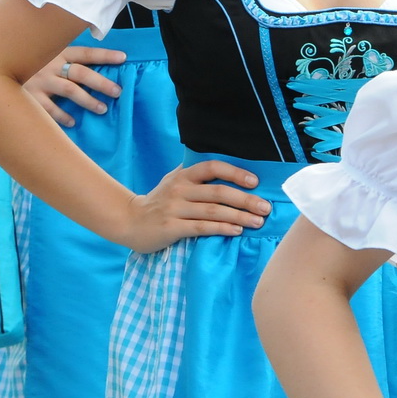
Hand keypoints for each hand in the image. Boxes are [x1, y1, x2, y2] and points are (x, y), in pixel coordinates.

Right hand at [25, 46, 127, 126]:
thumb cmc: (27, 63)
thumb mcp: (44, 55)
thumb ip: (63, 60)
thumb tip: (88, 69)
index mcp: (57, 53)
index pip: (86, 53)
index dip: (104, 55)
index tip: (123, 58)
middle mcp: (50, 65)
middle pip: (81, 73)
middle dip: (101, 82)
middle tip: (118, 91)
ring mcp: (40, 80)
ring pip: (69, 90)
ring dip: (88, 100)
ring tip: (102, 109)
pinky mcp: (30, 96)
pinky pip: (49, 108)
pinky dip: (62, 116)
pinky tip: (73, 122)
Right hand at [117, 160, 270, 253]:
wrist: (130, 221)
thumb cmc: (159, 202)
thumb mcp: (173, 182)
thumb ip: (195, 176)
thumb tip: (229, 170)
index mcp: (183, 176)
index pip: (212, 167)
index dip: (235, 172)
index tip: (255, 181)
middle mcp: (179, 189)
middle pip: (218, 192)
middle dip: (245, 199)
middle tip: (266, 207)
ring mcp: (175, 209)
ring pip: (214, 211)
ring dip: (239, 216)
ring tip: (258, 221)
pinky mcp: (172, 228)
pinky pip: (202, 227)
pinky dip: (223, 228)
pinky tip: (237, 230)